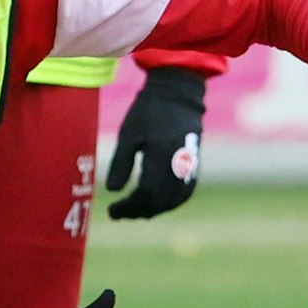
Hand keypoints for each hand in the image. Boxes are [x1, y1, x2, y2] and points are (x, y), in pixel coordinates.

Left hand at [105, 68, 206, 219]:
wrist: (179, 94)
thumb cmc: (149, 110)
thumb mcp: (128, 133)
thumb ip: (121, 163)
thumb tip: (113, 191)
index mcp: (160, 154)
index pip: (145, 192)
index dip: (128, 206)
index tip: (112, 209)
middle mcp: (177, 164)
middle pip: (159, 201)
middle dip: (138, 211)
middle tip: (120, 214)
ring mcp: (189, 166)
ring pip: (173, 200)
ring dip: (154, 210)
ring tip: (135, 212)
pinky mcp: (194, 165)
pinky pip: (184, 193)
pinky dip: (170, 203)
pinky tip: (156, 204)